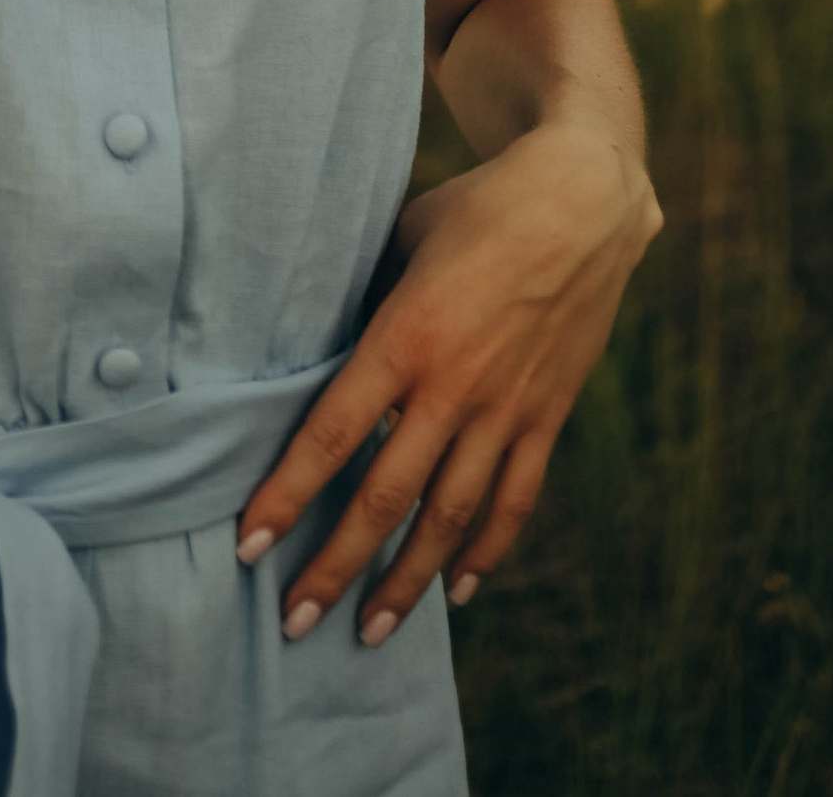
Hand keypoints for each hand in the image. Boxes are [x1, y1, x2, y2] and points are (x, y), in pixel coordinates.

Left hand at [236, 125, 659, 644]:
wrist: (583, 199)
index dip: (286, 496)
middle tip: (294, 623)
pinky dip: (485, 552)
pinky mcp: (547, 417)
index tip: (248, 546)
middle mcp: (454, 386)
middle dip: (336, 567)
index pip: (332, 435)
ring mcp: (506, 409)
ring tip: (369, 632)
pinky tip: (459, 591)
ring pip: (449, 519)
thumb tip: (321, 345)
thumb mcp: (403, 236)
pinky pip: (513, 500)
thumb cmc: (477, 205)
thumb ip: (365, 297)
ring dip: (406, 582)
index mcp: (406, 336)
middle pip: (385, 497)